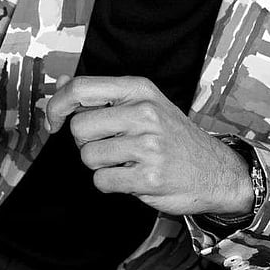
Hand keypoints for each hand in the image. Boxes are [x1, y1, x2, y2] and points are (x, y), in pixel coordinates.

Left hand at [44, 74, 253, 216]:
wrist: (215, 170)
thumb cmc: (174, 137)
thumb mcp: (145, 105)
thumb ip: (103, 96)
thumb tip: (62, 86)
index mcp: (141, 89)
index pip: (82, 88)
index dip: (57, 106)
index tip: (54, 121)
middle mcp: (145, 112)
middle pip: (79, 128)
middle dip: (86, 143)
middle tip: (111, 147)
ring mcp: (148, 144)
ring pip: (88, 157)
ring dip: (101, 165)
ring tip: (128, 162)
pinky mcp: (149, 175)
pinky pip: (102, 181)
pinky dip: (112, 184)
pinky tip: (134, 177)